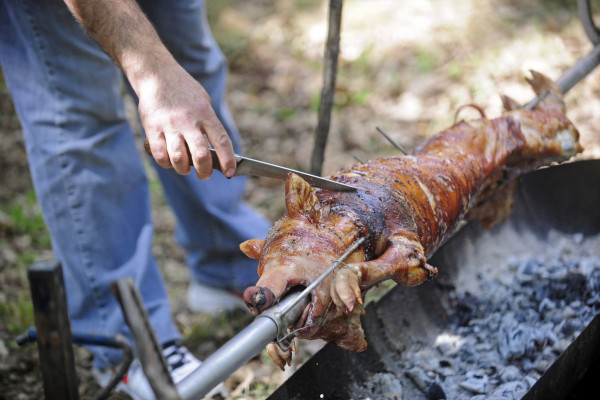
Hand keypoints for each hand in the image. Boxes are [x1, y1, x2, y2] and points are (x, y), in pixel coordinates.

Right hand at [137, 63, 235, 178]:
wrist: (156, 74)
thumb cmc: (184, 91)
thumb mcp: (204, 102)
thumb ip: (209, 125)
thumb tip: (217, 152)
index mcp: (205, 113)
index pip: (221, 140)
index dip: (228, 159)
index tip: (230, 172)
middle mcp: (188, 120)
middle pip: (200, 155)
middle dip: (205, 171)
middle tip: (204, 175)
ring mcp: (169, 125)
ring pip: (179, 158)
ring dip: (184, 169)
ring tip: (185, 168)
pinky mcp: (152, 128)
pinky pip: (160, 155)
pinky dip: (167, 163)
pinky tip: (170, 160)